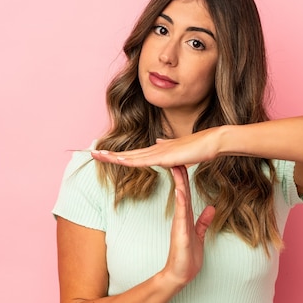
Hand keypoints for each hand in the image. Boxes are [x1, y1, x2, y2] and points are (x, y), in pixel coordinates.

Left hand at [91, 127, 222, 167]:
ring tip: (97, 155)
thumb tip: (158, 141)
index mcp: (156, 151)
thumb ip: (167, 148)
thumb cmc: (197, 148)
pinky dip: (129, 160)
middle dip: (109, 154)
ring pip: (131, 156)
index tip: (105, 155)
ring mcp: (158, 152)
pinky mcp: (164, 156)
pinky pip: (143, 160)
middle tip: (92, 153)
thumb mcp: (178, 151)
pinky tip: (118, 160)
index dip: (118, 155)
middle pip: (127, 154)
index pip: (133, 154)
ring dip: (113, 156)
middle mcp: (154, 149)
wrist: (210, 142)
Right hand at [161, 165, 214, 287]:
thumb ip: (203, 221)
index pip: (185, 192)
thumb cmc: (188, 257)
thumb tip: (211, 208)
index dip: (185, 177)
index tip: (184, 162)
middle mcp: (181, 217)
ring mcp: (180, 223)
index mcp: (186, 216)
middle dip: (180, 173)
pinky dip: (181, 202)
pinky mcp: (180, 232)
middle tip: (176, 155)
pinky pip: (181, 214)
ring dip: (179, 182)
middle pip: (181, 190)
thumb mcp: (199, 235)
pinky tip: (180, 191)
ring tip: (176, 166)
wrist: (181, 274)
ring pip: (180, 198)